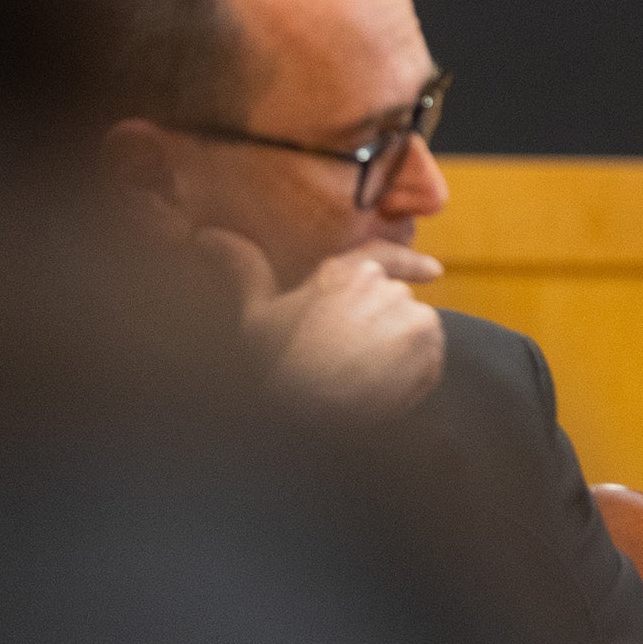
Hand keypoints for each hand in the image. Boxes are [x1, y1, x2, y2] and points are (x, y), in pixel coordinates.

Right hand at [198, 229, 444, 419]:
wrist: (305, 407)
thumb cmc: (277, 363)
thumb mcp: (257, 314)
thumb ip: (244, 269)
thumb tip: (209, 236)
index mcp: (345, 273)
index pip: (386, 256)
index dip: (410, 263)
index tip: (433, 270)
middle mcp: (382, 285)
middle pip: (397, 304)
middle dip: (384, 329)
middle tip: (354, 361)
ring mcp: (409, 312)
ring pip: (416, 331)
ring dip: (401, 353)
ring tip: (366, 378)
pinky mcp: (427, 343)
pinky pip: (431, 360)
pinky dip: (416, 376)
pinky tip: (385, 390)